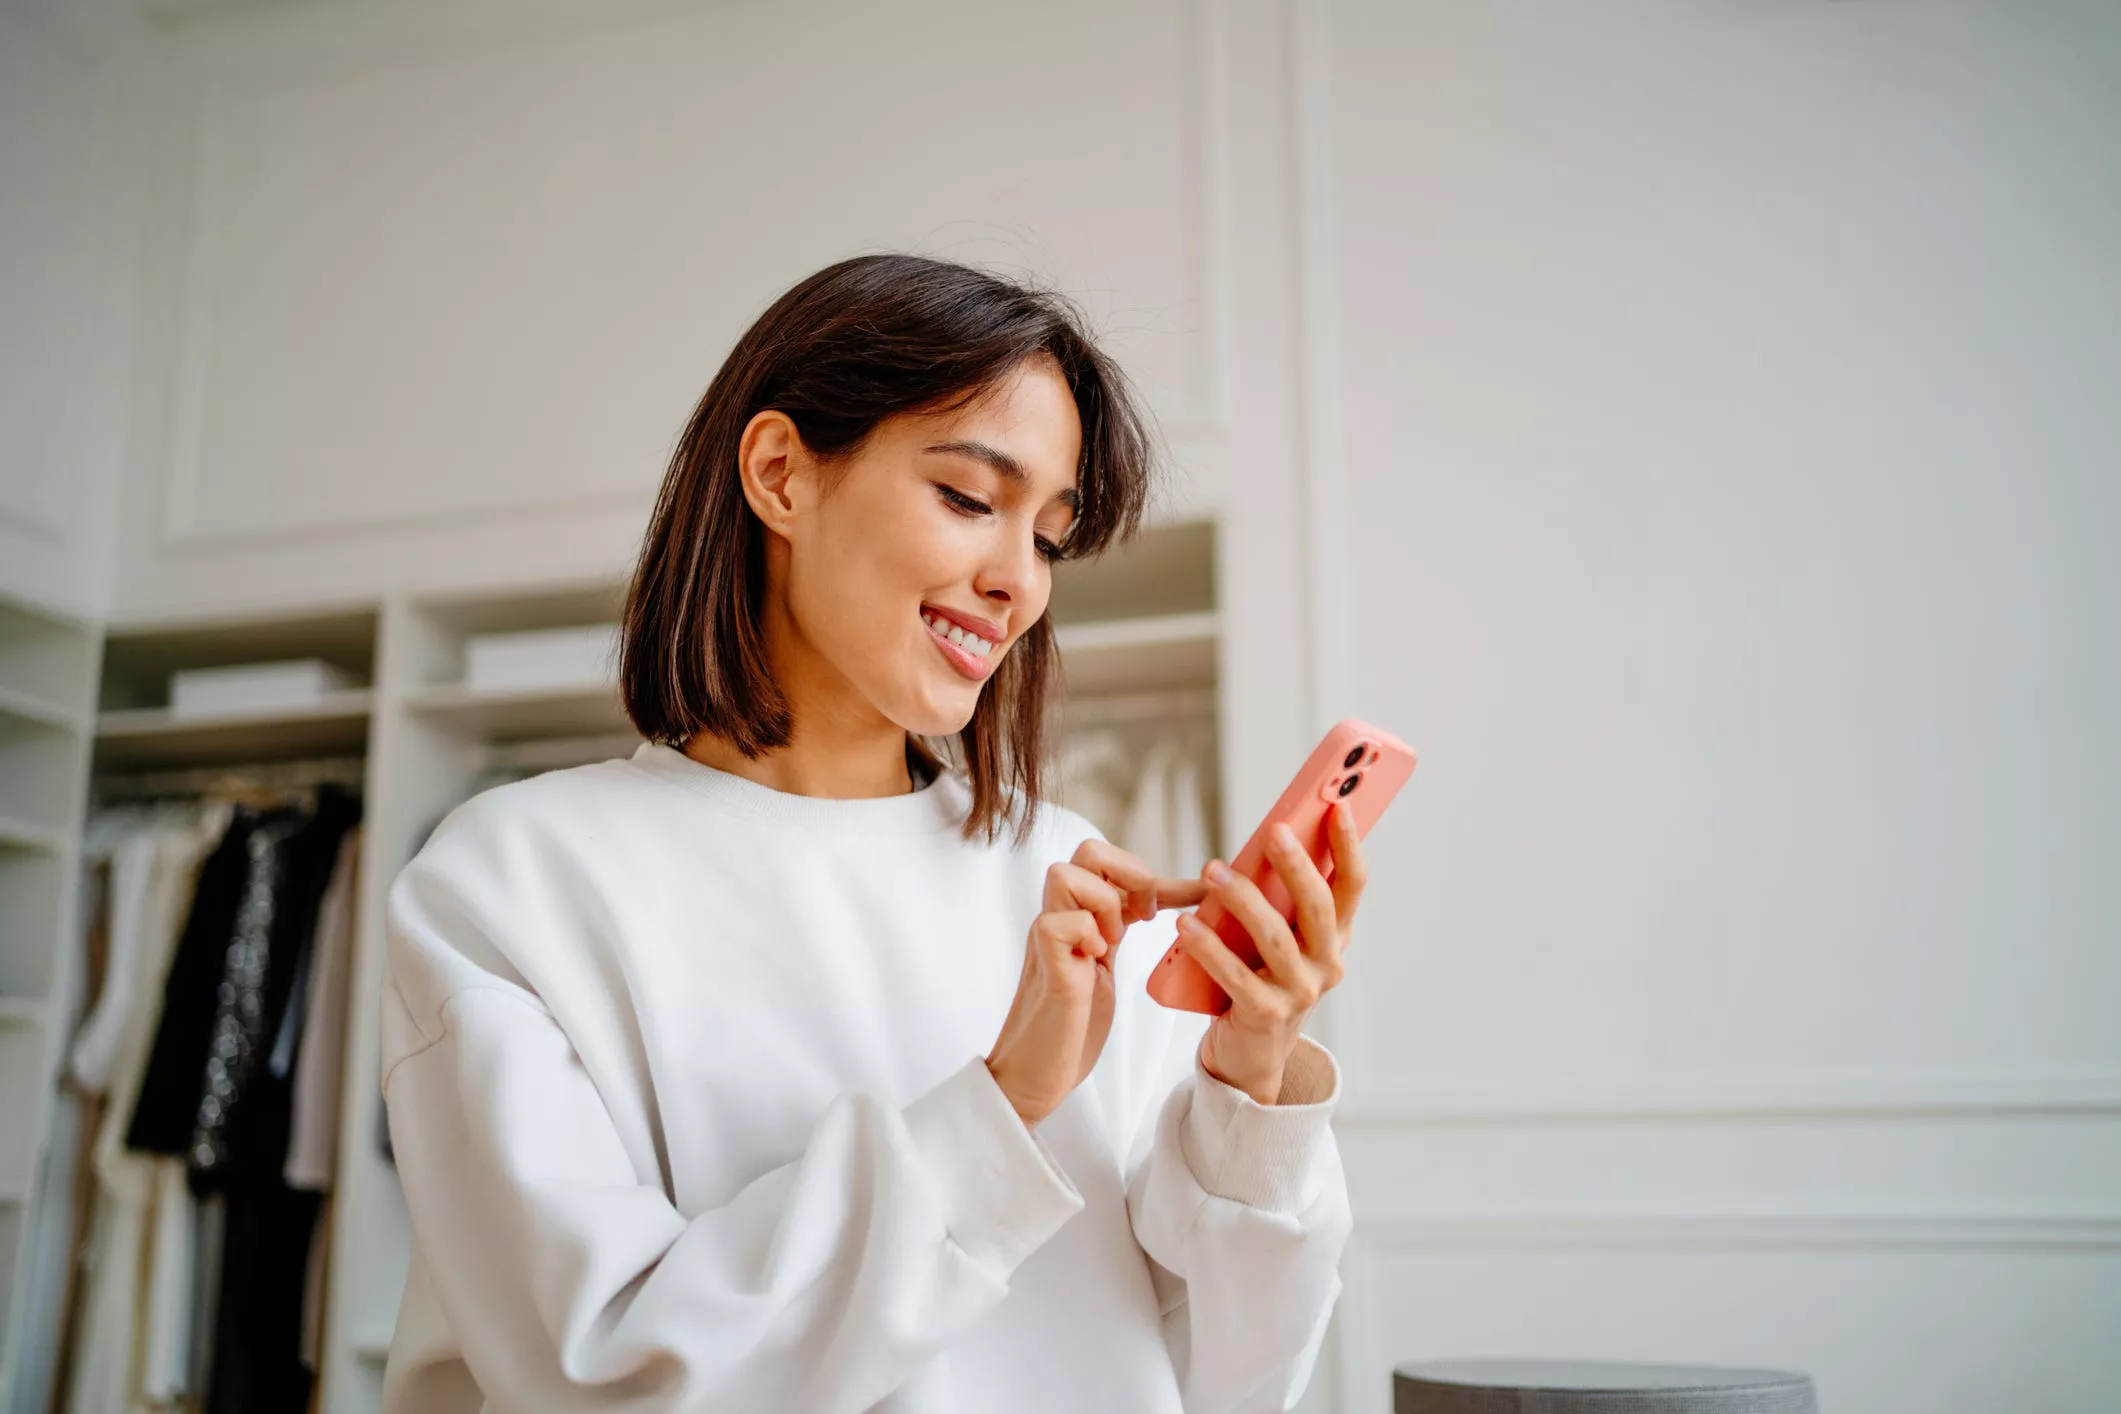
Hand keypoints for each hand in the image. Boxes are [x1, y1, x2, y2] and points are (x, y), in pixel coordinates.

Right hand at [987, 840, 1208, 1128]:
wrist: (1034, 1077)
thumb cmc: (1071, 1027)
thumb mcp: (1103, 970)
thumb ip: (1116, 934)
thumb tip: (1161, 913)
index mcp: (1078, 917)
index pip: (1113, 867)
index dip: (1161, 876)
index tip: (1201, 894)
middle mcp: (1060, 919)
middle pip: (1087, 850)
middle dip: (1128, 871)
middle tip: (1146, 915)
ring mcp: (1048, 939)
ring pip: (1064, 874)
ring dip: (1103, 901)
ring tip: (1114, 941)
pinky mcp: (1046, 966)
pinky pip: (1058, 923)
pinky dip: (1086, 934)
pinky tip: (1096, 961)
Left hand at [1174, 801, 1366, 1104]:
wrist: (1249, 1053)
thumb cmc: (1260, 979)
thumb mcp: (1278, 938)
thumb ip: (1279, 899)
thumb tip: (1265, 841)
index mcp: (1334, 938)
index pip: (1352, 886)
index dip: (1349, 846)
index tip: (1338, 806)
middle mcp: (1326, 964)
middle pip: (1318, 907)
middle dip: (1298, 866)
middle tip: (1274, 832)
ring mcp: (1300, 993)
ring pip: (1274, 937)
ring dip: (1242, 899)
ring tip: (1212, 871)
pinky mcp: (1265, 1015)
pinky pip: (1236, 976)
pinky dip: (1209, 948)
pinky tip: (1186, 926)